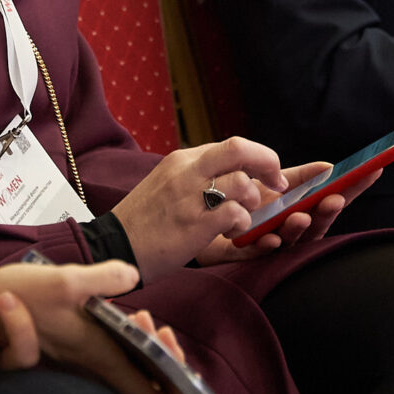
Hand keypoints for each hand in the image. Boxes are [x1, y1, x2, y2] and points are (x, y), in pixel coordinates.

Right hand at [0, 253, 189, 393]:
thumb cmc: (17, 299)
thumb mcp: (64, 280)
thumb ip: (103, 278)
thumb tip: (132, 275)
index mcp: (98, 357)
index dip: (172, 391)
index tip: (182, 371)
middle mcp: (91, 366)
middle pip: (141, 385)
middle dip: (163, 362)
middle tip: (161, 330)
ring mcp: (79, 361)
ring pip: (124, 372)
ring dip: (143, 351)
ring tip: (143, 319)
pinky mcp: (68, 352)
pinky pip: (107, 362)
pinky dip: (122, 345)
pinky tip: (120, 319)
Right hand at [111, 136, 286, 281]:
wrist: (114, 247)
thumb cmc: (145, 221)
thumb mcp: (168, 184)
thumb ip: (199, 175)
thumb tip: (236, 173)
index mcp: (183, 160)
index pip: (233, 145)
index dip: (262, 157)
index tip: (274, 174)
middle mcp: (187, 171)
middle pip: (240, 149)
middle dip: (269, 163)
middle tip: (278, 184)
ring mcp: (189, 197)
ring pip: (242, 182)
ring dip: (253, 202)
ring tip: (243, 218)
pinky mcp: (193, 224)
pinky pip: (234, 213)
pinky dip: (242, 223)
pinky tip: (233, 233)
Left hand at [192, 164, 384, 262]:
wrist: (202, 219)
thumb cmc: (246, 202)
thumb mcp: (275, 185)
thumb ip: (302, 179)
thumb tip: (329, 167)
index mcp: (302, 209)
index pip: (333, 198)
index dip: (353, 187)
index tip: (373, 170)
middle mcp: (291, 229)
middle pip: (316, 222)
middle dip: (326, 212)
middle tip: (334, 199)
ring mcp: (270, 243)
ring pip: (289, 240)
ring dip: (297, 228)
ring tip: (301, 216)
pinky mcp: (245, 255)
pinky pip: (257, 253)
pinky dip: (265, 245)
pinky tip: (268, 238)